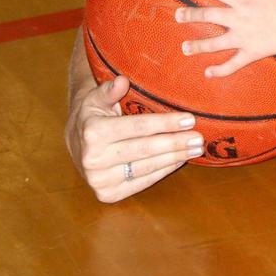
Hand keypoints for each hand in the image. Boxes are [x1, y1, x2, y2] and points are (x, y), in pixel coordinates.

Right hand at [65, 73, 205, 203]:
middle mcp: (93, 159)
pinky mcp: (108, 194)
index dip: (165, 123)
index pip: (137, 127)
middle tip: (198, 137)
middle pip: (145, 149)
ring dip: (174, 158)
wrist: (76, 145)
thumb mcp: (96, 98)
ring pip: (146, 167)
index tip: (189, 119)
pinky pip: (142, 182)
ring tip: (195, 149)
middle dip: (175, 142)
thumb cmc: (92, 116)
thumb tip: (122, 81)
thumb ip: (109, 90)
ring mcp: (99, 180)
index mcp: (92, 132)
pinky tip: (179, 161)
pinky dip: (163, 171)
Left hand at [179, 0, 275, 77]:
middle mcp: (238, 18)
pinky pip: (233, 64)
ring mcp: (244, 37)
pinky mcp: (252, 52)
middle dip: (190, 15)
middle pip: (208, 15)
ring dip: (198, 45)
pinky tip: (207, 72)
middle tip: (177, 15)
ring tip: (185, 48)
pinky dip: (220, 70)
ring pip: (215, 43)